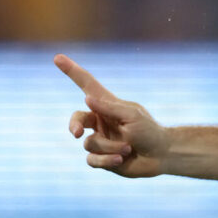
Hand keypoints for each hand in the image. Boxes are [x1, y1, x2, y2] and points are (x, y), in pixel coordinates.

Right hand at [54, 53, 168, 176]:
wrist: (160, 156)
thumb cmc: (150, 131)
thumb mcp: (132, 115)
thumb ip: (109, 108)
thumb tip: (87, 99)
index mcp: (107, 105)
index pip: (86, 85)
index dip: (72, 71)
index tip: (57, 57)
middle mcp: (100, 121)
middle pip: (76, 119)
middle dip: (74, 125)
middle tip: (77, 133)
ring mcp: (100, 139)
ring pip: (89, 144)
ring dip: (110, 146)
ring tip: (128, 148)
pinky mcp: (101, 158)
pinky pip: (92, 160)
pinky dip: (106, 160)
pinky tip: (121, 160)